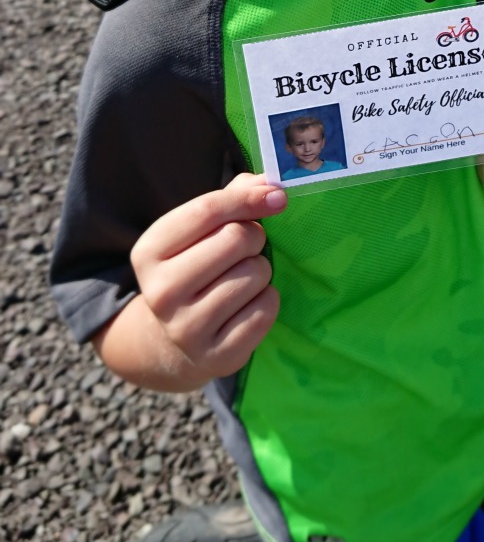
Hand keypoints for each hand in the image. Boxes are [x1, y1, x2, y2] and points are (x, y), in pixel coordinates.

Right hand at [130, 172, 286, 378]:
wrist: (174, 341)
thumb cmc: (193, 269)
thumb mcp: (195, 233)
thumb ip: (230, 200)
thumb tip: (268, 185)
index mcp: (148, 253)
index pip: (206, 210)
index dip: (247, 198)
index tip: (276, 196)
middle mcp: (160, 292)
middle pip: (236, 239)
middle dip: (254, 236)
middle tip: (247, 247)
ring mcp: (187, 329)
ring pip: (256, 273)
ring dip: (260, 270)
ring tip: (242, 278)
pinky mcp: (218, 356)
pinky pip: (266, 309)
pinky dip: (267, 300)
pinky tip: (248, 304)